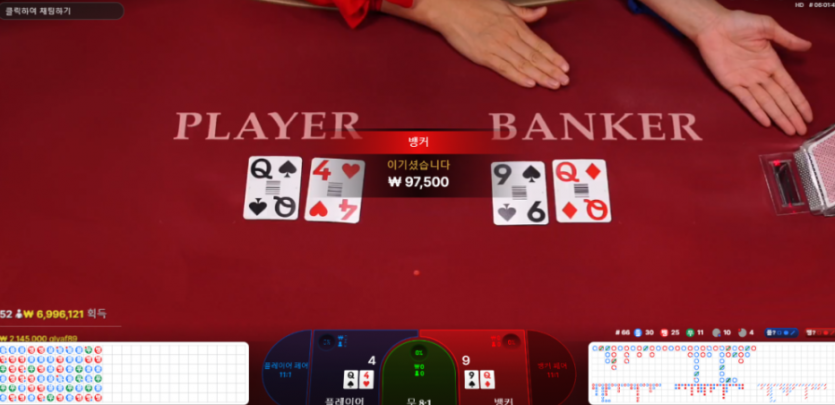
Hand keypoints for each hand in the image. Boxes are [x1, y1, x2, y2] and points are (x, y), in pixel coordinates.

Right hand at [383, 0, 569, 89]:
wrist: (451, 8)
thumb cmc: (476, 5)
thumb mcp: (505, 5)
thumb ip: (525, 13)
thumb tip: (542, 12)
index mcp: (515, 25)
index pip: (540, 44)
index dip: (554, 57)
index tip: (565, 67)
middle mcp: (509, 37)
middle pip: (535, 57)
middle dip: (551, 70)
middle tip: (564, 81)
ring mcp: (497, 47)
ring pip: (524, 64)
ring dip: (540, 76)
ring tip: (553, 85)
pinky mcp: (484, 56)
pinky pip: (504, 68)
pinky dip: (518, 76)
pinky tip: (530, 83)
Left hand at [694, 10, 812, 134]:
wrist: (714, 26)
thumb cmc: (739, 23)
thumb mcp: (768, 27)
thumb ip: (786, 39)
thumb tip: (807, 46)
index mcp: (771, 63)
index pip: (789, 87)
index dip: (799, 101)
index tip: (808, 115)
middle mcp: (760, 75)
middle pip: (780, 99)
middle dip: (791, 115)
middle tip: (801, 130)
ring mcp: (746, 81)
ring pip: (766, 103)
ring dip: (778, 117)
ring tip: (789, 130)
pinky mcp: (731, 83)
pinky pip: (745, 100)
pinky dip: (756, 110)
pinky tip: (766, 121)